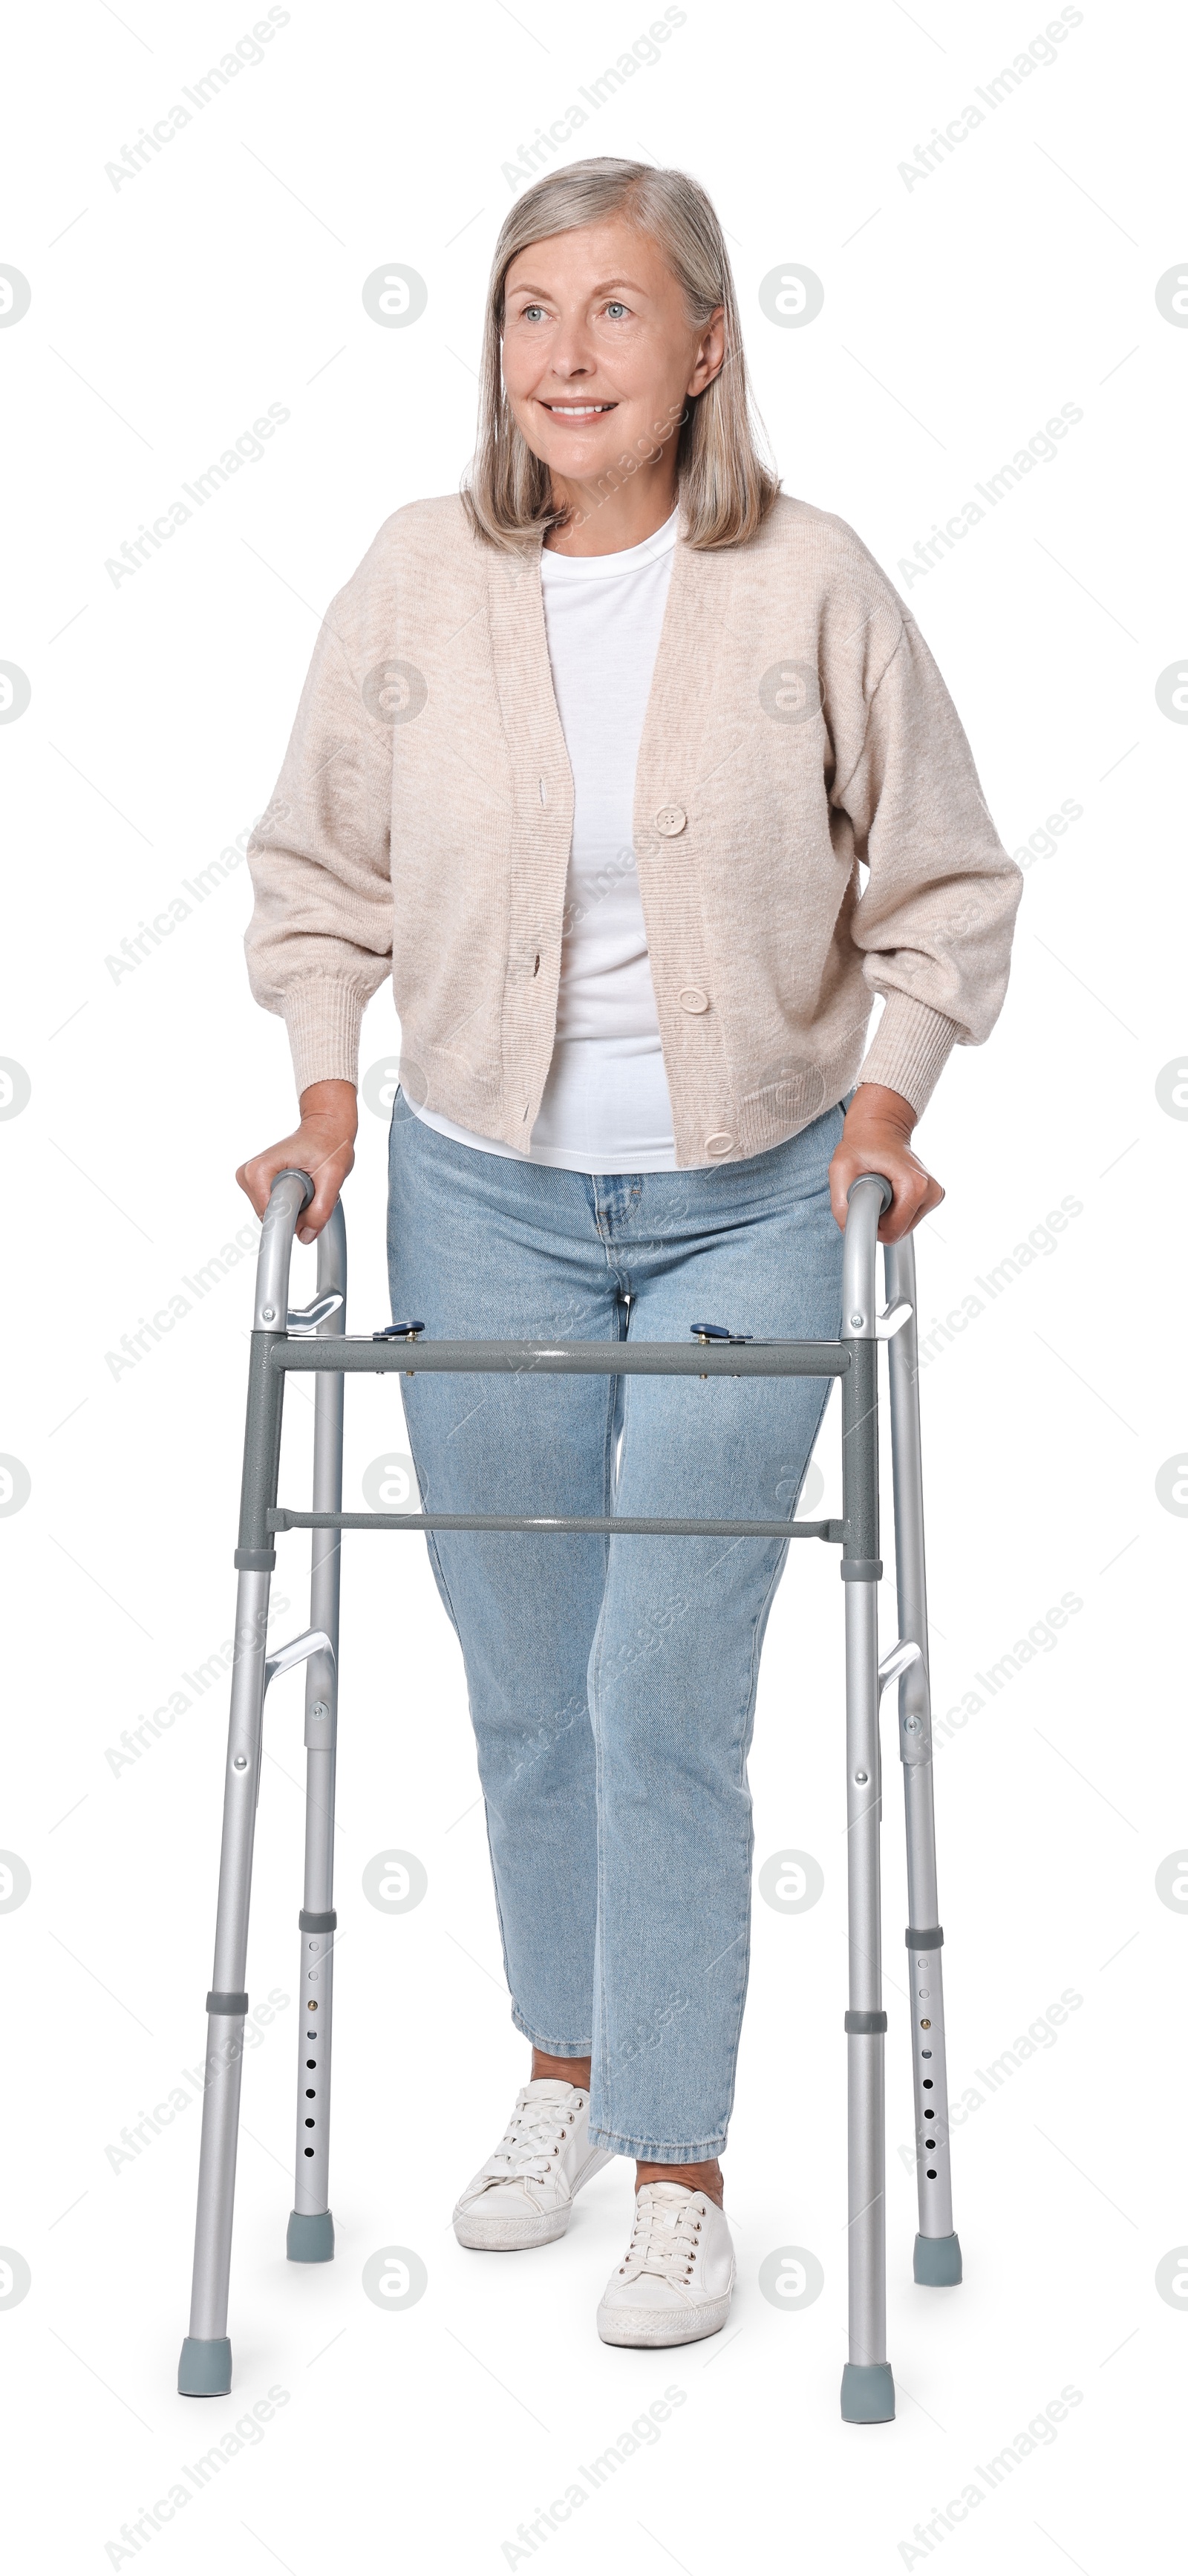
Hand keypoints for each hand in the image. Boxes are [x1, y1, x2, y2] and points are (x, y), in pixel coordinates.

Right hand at [236, 1079, 357, 1243]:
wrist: (325, 1128)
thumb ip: (320, 1210)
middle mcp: (248, 1175)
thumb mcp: (332, 1176)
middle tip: (314, 1186)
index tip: (311, 1201)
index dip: (296, 1217)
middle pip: (272, 1218)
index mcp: (259, 1170)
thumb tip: (305, 1237)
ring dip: (299, 1208)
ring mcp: (251, 1182)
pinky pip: (277, 1211)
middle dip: (299, 1211)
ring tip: (310, 1184)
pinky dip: (295, 1205)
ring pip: (276, 1216)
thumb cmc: (328, 1144)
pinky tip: (304, 1186)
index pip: (270, 1215)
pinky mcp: (259, 1187)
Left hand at [828, 1084, 942, 1243]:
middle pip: (898, 1232)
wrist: (881, 1128)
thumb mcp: (840, 1169)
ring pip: (903, 1228)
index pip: (891, 1232)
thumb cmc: (862, 1145)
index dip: (871, 1224)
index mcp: (915, 1186)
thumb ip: (841, 1204)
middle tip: (871, 1192)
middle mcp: (930, 1191)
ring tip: (881, 1188)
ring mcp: (934, 1195)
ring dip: (886, 1214)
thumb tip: (849, 1229)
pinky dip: (895, 1211)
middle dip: (879, 1218)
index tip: (863, 1202)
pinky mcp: (932, 1197)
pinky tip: (891, 1190)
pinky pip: (908, 1219)